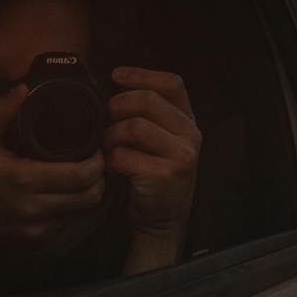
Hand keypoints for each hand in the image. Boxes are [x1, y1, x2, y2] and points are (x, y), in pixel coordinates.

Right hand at [0, 83, 106, 249]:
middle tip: (98, 161)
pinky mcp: (42, 239)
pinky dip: (76, 206)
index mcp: (24, 179)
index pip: (81, 175)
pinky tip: (72, 192)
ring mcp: (41, 228)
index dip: (97, 162)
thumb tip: (22, 88)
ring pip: (85, 210)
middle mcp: (36, 207)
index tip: (98, 148)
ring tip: (88, 175)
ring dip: (91, 192)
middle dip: (101, 177)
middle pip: (90, 195)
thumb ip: (0, 112)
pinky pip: (72, 221)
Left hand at [104, 66, 200, 269]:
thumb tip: (110, 89)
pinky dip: (111, 161)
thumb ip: (146, 117)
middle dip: (117, 107)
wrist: (160, 222)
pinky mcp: (165, 175)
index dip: (141, 75)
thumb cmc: (151, 178)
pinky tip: (112, 169)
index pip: (172, 84)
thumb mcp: (159, 142)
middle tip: (104, 123)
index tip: (115, 76)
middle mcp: (191, 136)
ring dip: (111, 136)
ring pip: (134, 126)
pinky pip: (125, 155)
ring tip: (108, 149)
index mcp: (188, 122)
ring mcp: (181, 155)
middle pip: (148, 100)